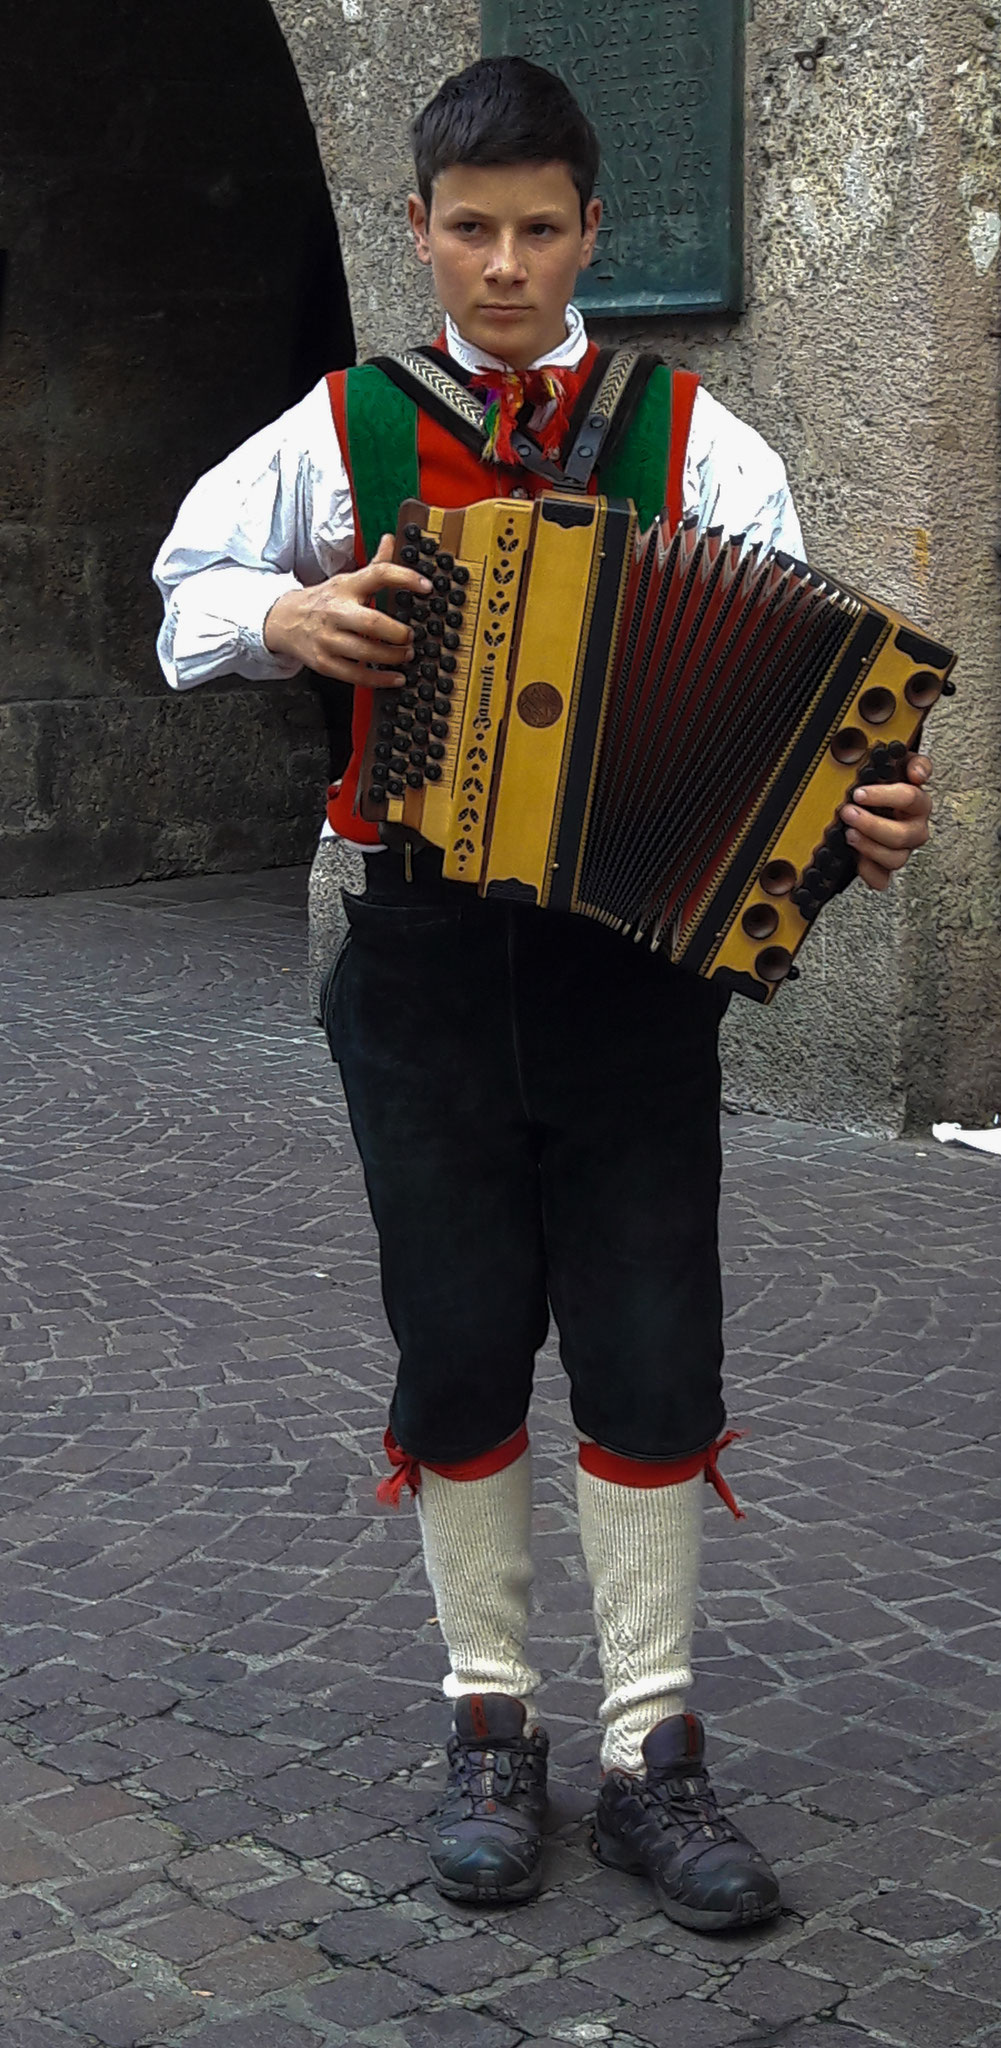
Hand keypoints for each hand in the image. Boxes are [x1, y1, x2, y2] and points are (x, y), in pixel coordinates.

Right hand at [263, 534, 431, 686]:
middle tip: (411, 636)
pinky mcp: (324, 662)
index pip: (378, 574)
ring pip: (366, 652)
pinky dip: (380, 679)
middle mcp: (337, 612)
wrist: (284, 620)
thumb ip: (374, 565)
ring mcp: (329, 639)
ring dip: (392, 656)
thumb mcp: (346, 580)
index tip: (427, 587)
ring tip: (406, 654)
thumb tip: (391, 540)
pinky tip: (395, 677)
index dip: (406, 578)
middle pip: (372, 623)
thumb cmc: (323, 601)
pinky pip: (356, 675)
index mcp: (346, 587)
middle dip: (398, 633)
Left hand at [840, 753, 932, 891]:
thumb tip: (919, 775)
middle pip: (902, 835)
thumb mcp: (898, 763)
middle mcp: (914, 829)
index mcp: (918, 803)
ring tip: (848, 834)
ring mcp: (902, 850)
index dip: (884, 796)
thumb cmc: (886, 781)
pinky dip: (869, 873)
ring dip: (869, 847)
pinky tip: (856, 859)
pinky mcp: (886, 866)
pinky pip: (882, 879)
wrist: (873, 800)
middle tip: (848, 813)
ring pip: (894, 859)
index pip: (910, 798)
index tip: (859, 793)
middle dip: (872, 825)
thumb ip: (913, 762)